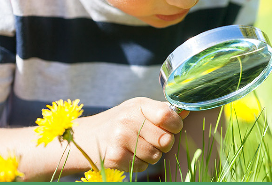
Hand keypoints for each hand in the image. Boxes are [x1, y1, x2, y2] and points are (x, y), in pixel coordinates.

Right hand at [74, 97, 189, 171]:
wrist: (84, 138)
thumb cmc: (117, 123)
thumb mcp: (138, 110)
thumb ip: (162, 111)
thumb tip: (187, 110)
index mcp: (138, 105)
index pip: (167, 115)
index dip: (175, 125)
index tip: (172, 127)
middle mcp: (128, 119)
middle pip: (165, 140)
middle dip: (163, 144)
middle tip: (152, 140)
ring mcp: (120, 138)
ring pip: (155, 156)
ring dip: (151, 155)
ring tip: (137, 147)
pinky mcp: (114, 157)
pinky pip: (142, 166)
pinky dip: (138, 164)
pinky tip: (127, 154)